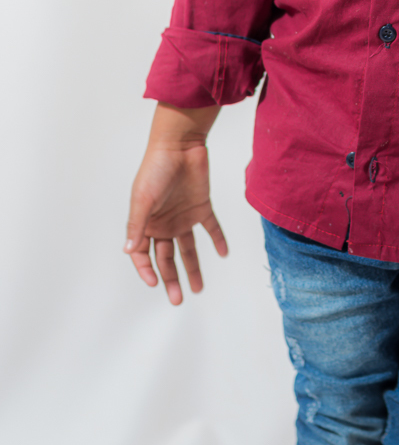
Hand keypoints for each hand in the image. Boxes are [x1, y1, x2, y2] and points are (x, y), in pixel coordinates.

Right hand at [125, 104, 225, 304]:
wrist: (180, 145)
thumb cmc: (156, 168)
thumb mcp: (143, 198)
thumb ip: (137, 225)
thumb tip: (128, 251)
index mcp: (146, 223)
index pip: (143, 255)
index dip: (147, 270)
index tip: (154, 283)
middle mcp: (164, 223)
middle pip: (167, 257)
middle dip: (171, 279)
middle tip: (177, 299)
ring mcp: (183, 216)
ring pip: (188, 248)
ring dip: (193, 267)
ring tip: (198, 289)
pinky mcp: (201, 206)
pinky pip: (211, 227)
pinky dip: (218, 240)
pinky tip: (224, 254)